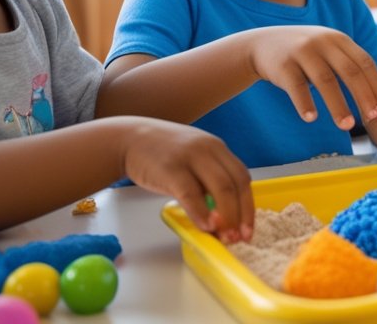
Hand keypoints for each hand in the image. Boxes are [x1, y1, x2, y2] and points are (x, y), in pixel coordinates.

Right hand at [120, 119, 252, 242]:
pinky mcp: (171, 168)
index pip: (242, 178)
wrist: (128, 139)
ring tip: (225, 236)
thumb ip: (207, 181)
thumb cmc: (161, 155)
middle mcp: (209, 149)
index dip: (248, 205)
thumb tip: (221, 216)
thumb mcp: (192, 160)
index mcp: (217, 148)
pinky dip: (201, 212)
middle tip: (239, 238)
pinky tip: (205, 226)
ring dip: (226, 216)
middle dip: (241, 214)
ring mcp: (191, 157)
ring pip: (220, 188)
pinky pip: (191, 193)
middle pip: (236, 183)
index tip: (248, 229)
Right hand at [243, 26, 376, 130]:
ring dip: (338, 104)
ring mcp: (302, 52)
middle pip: (349, 71)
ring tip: (347, 126)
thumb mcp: (329, 51)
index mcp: (339, 40)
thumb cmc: (305, 54)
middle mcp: (323, 43)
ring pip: (325, 80)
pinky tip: (311, 118)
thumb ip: (351, 66)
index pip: (364, 62)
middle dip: (364, 95)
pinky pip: (296, 86)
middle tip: (374, 118)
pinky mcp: (283, 64)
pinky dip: (305, 103)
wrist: (262, 44)